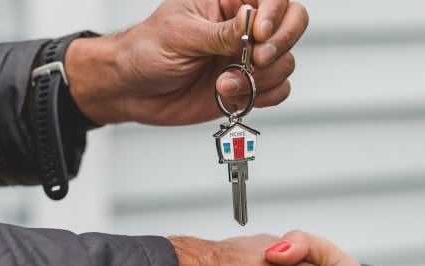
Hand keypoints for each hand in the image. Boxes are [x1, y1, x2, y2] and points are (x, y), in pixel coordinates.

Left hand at [65, 0, 308, 125]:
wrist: (132, 90)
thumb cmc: (147, 51)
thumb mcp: (181, 35)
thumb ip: (221, 33)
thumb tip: (253, 22)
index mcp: (228, 1)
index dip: (276, 13)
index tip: (259, 34)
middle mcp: (245, 27)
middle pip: (293, 23)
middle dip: (281, 44)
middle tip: (256, 61)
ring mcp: (249, 57)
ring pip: (286, 62)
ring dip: (260, 79)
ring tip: (223, 85)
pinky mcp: (248, 86)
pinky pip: (278, 90)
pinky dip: (262, 97)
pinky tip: (231, 97)